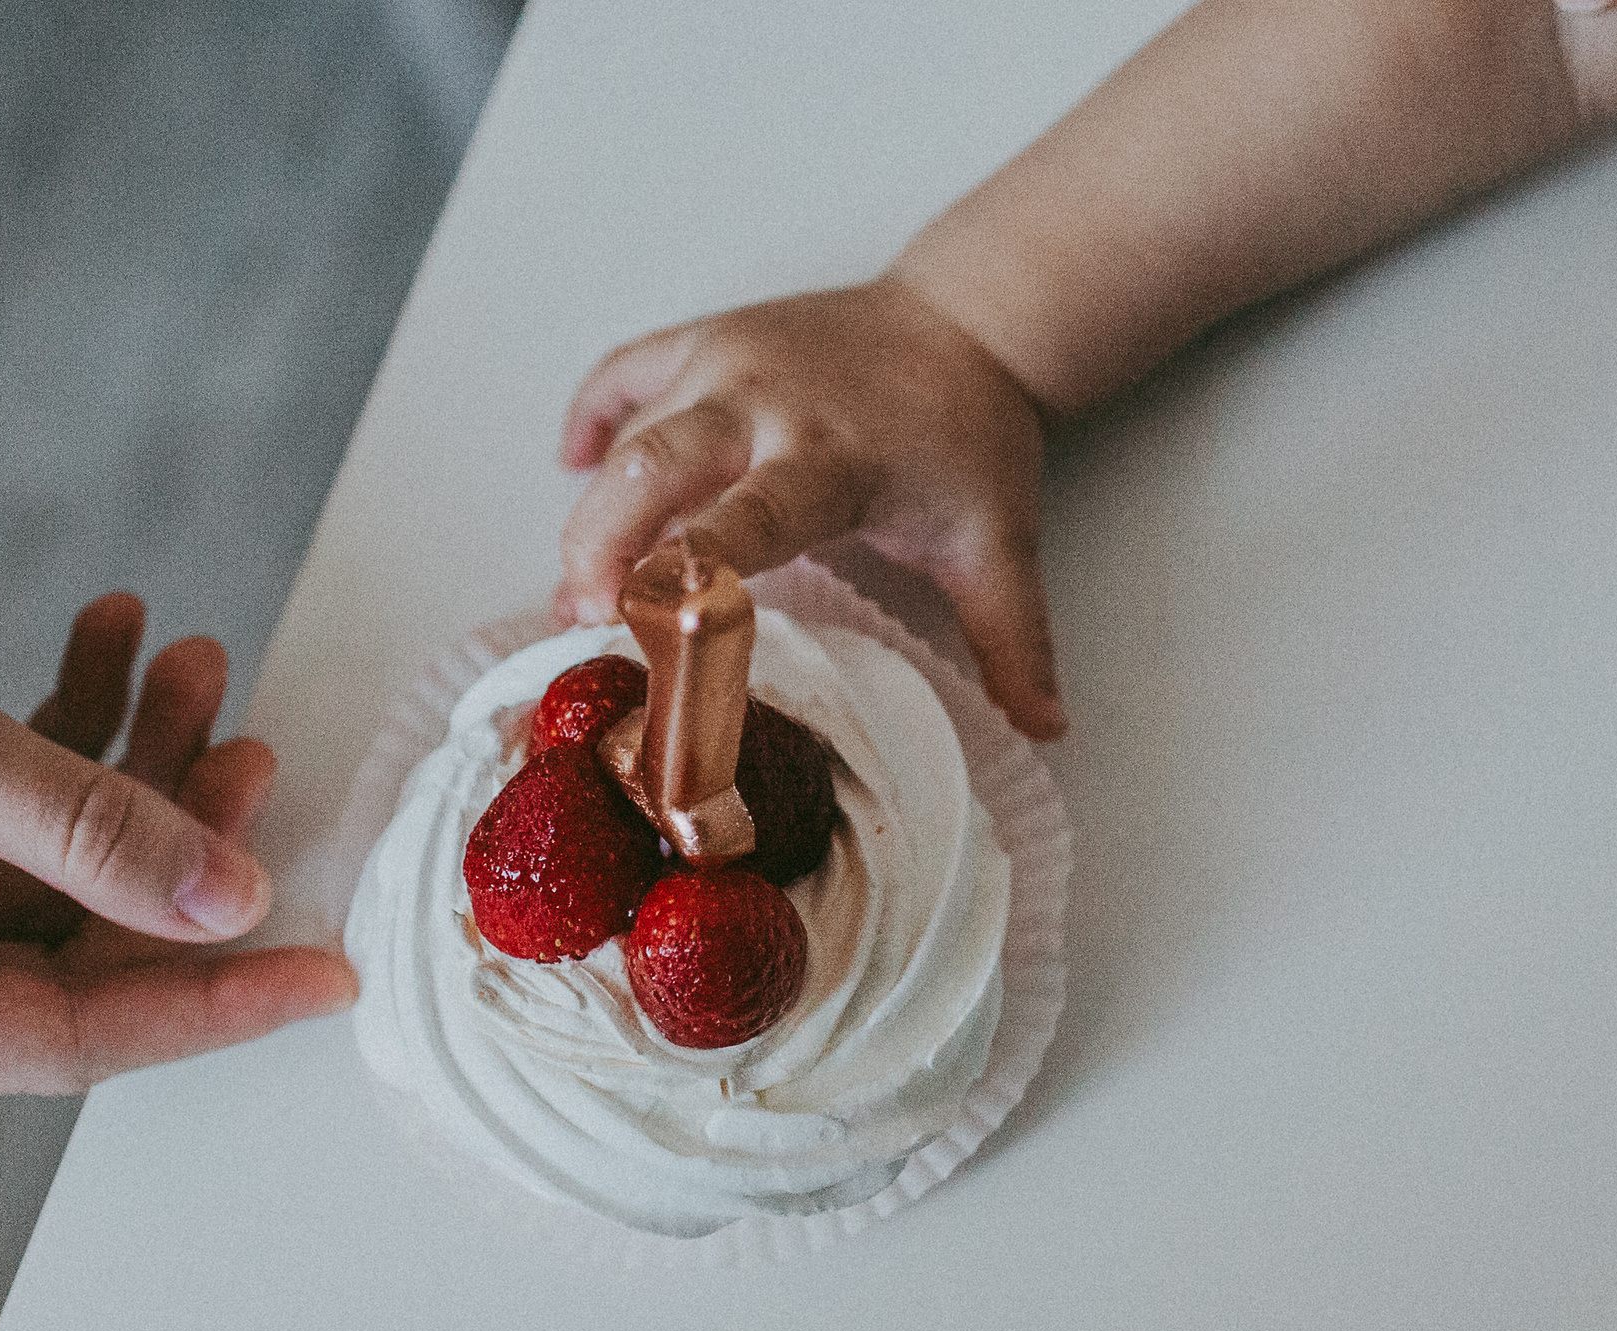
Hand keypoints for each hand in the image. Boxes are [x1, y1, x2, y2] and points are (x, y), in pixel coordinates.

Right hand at [0, 452, 353, 1092]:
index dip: (206, 1000)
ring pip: (52, 862)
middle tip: (258, 752)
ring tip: (194, 660)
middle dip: (171, 842)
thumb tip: (238, 903)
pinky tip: (116, 631)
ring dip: (130, 762)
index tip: (329, 974)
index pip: (61, 1036)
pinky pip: (4, 799)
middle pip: (69, 945)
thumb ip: (88, 830)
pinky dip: (65, 724)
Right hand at [556, 278, 1066, 740]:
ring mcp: (725, 360)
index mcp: (831, 457)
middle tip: (581, 619)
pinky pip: (623, 370)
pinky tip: (572, 467)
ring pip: (630, 434)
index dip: (687, 575)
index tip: (644, 631)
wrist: (970, 317)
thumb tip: (1044, 727)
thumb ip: (1011, 639)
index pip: (745, 519)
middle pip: (651, 467)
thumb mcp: (996, 541)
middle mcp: (764, 400)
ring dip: (593, 513)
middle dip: (601, 544)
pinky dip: (590, 417)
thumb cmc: (969, 434)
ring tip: (579, 591)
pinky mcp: (706, 339)